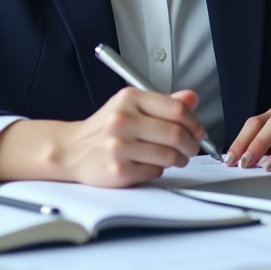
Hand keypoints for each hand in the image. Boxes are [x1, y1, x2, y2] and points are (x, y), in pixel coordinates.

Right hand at [51, 87, 204, 186]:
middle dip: (191, 145)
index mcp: (130, 98)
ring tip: (174, 158)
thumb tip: (192, 97)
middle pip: (176, 134)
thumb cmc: (106, 128)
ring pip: (169, 156)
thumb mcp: (131, 106)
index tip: (198, 131)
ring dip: (178, 160)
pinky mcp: (118, 171)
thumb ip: (163, 103)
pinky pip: (154, 172)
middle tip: (191, 149)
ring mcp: (119, 146)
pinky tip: (148, 164)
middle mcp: (123, 120)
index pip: (176, 109)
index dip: (194, 122)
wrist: (72, 150)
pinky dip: (158, 170)